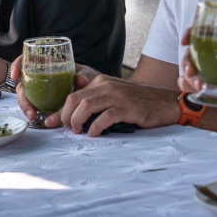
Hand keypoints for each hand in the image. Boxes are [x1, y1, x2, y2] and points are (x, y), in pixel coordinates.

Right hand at [10, 56, 99, 121]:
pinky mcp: (43, 101)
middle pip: (23, 82)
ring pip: (26, 95)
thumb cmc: (87, 78)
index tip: (15, 75)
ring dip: (26, 106)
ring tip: (33, 116)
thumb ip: (85, 75)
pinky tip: (36, 118)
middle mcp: (41, 75)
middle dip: (22, 96)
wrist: (92, 92)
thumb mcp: (87, 74)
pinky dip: (33, 111)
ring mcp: (40, 88)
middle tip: (28, 107)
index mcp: (49, 62)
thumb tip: (80, 80)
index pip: (28, 58)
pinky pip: (34, 105)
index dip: (18, 64)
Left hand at [53, 75, 180, 136]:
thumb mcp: (115, 98)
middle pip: (74, 98)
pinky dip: (95, 127)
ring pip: (85, 105)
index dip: (59, 110)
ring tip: (78, 132)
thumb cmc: (139, 103)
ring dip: (77, 121)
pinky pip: (105, 117)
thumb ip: (97, 103)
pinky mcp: (128, 108)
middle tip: (68, 129)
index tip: (50, 123)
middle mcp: (107, 85)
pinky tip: (94, 134)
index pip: (73, 93)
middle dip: (65, 116)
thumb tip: (74, 119)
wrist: (166, 102)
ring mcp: (117, 95)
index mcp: (101, 82)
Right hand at [177, 29, 216, 109]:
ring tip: (199, 85)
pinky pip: (191, 86)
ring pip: (187, 71)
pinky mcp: (209, 87)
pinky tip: (198, 91)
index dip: (190, 33)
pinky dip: (189, 88)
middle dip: (186, 62)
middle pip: (189, 54)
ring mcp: (209, 72)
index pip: (202, 33)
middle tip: (192, 72)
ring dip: (187, 77)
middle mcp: (212, 56)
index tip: (185, 40)